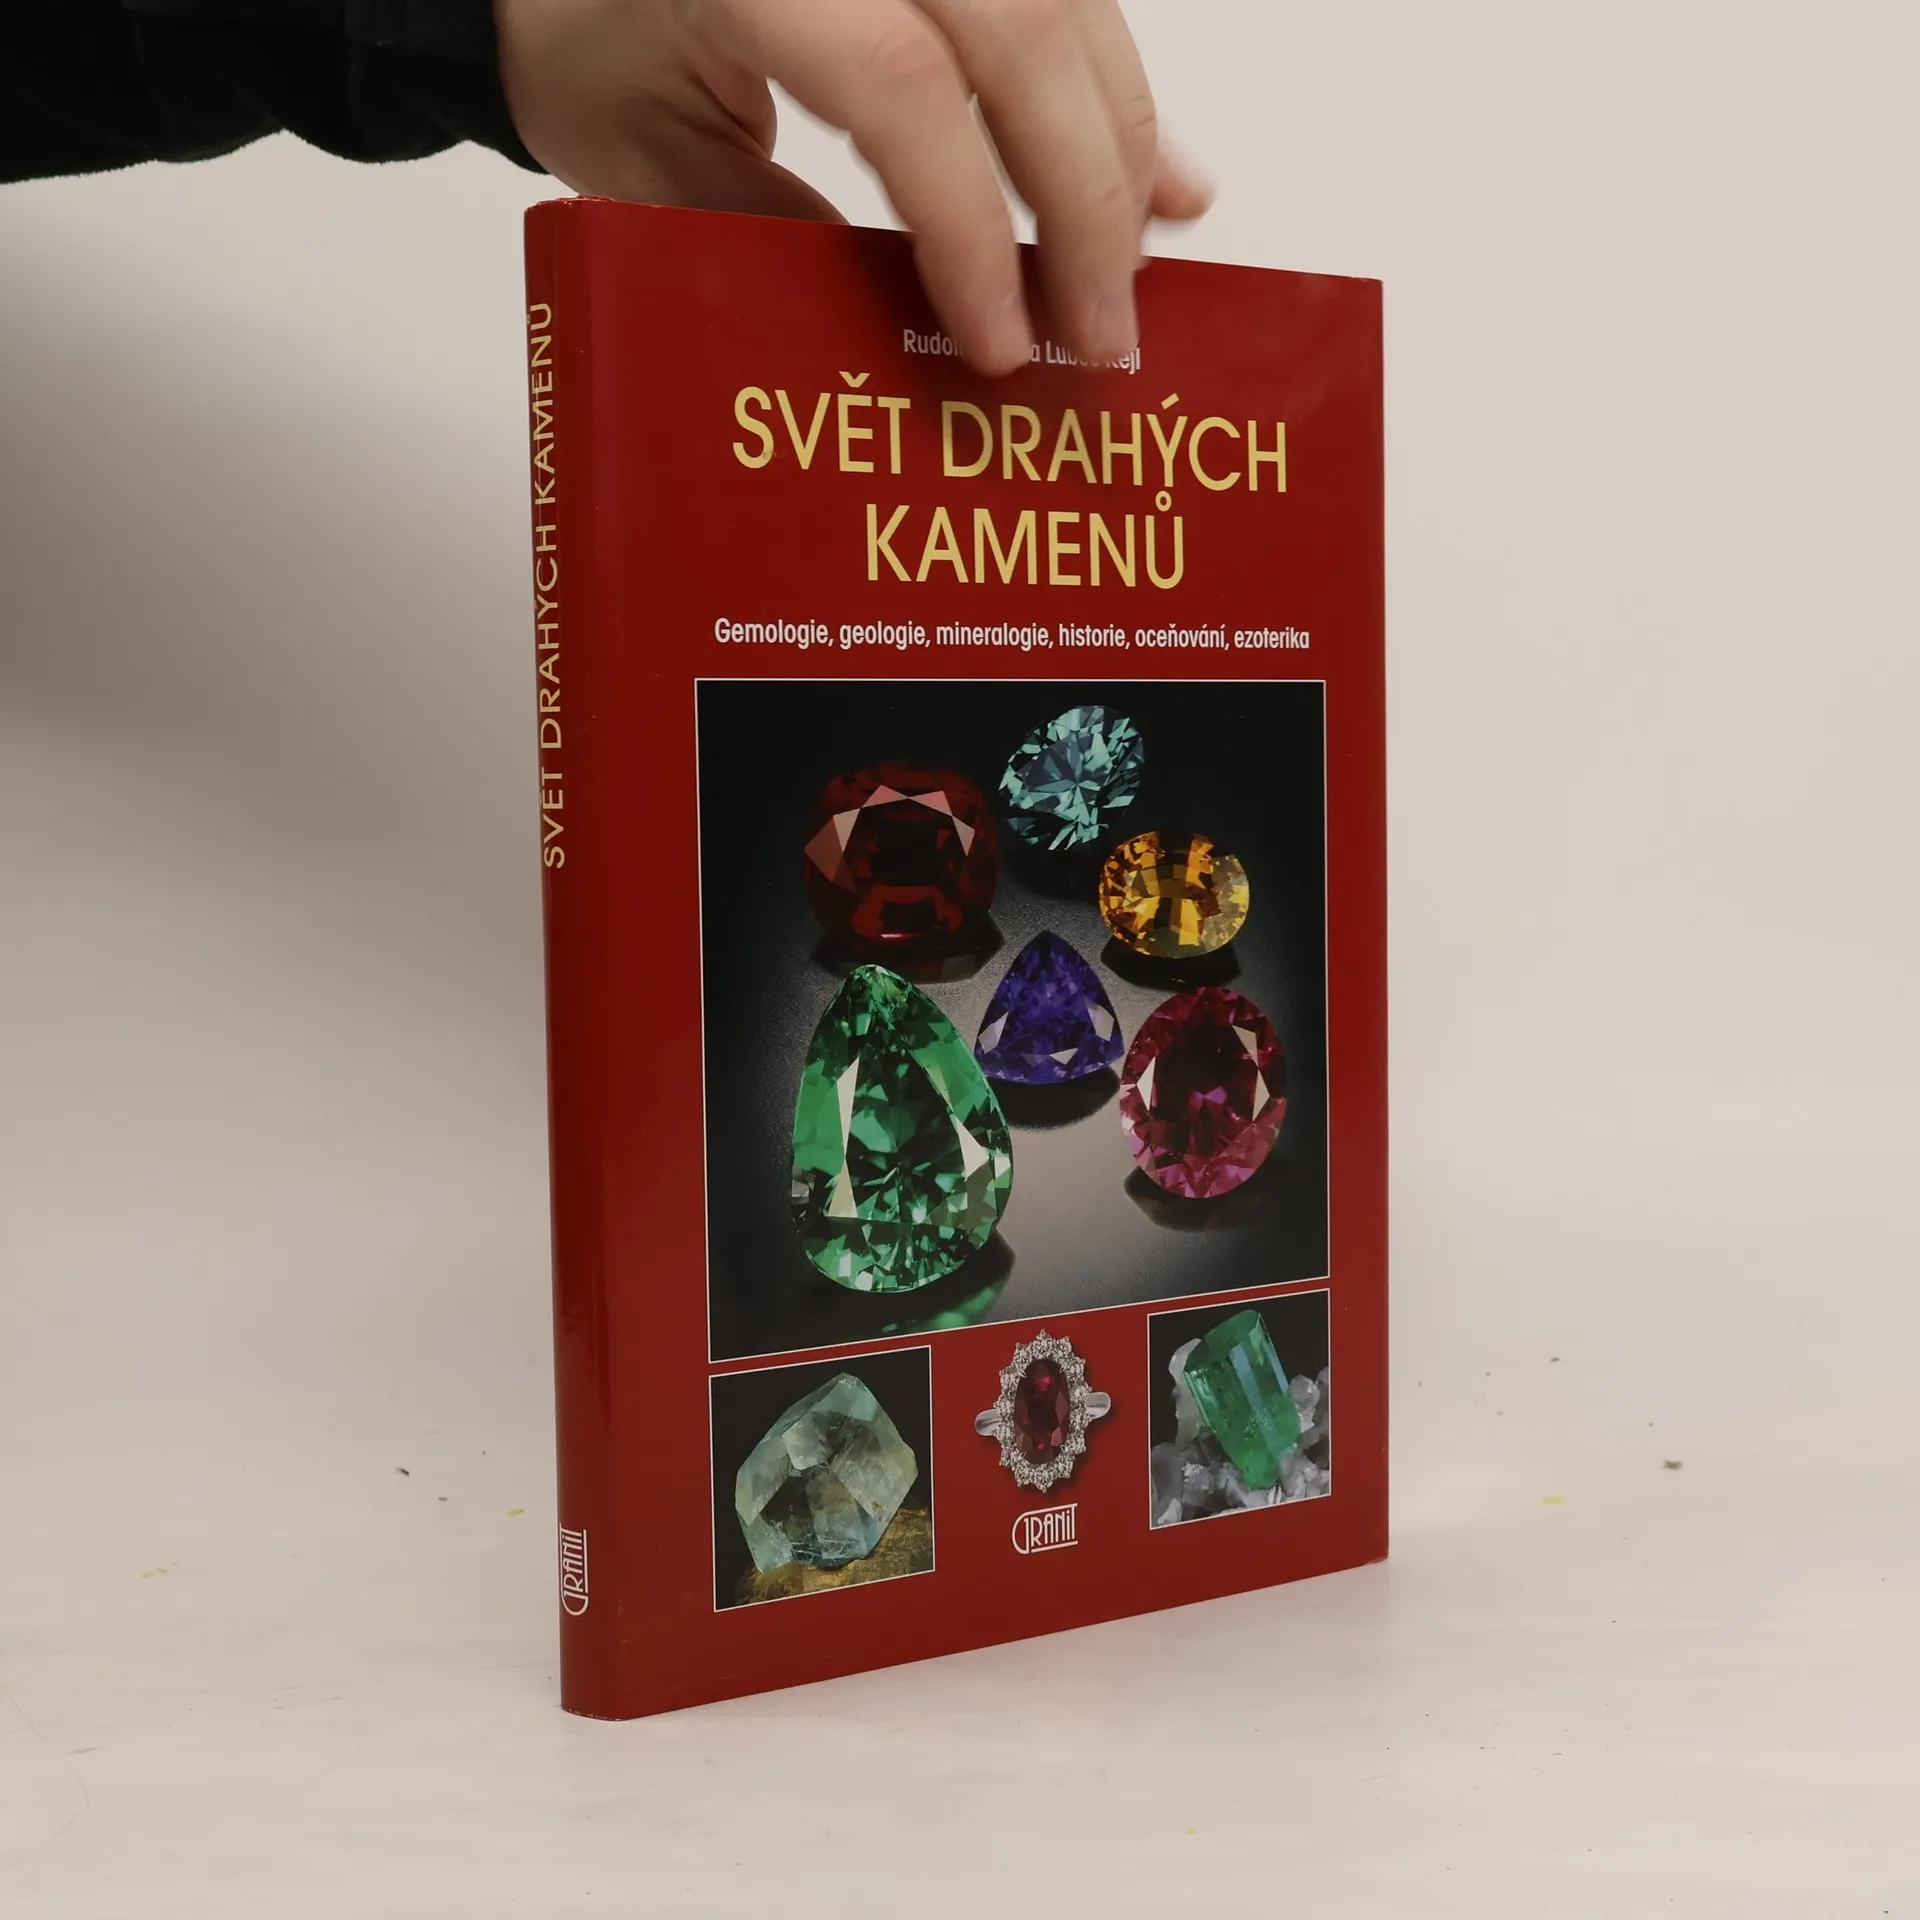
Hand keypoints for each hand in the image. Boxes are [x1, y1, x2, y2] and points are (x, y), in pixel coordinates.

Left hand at [495, 0, 1210, 374]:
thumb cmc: (590, 40)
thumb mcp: (649, 167)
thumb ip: (783, 235)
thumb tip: (922, 326)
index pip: (905, 89)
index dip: (973, 231)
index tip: (1005, 344)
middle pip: (1023, 37)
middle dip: (1085, 200)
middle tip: (1103, 334)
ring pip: (1068, 10)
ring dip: (1121, 148)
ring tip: (1136, 274)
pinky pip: (1067, 0)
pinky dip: (1114, 95)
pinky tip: (1156, 180)